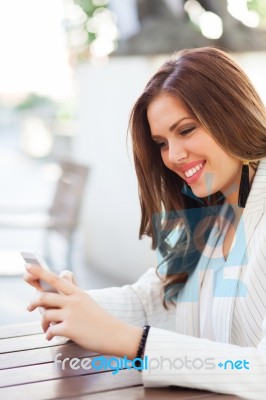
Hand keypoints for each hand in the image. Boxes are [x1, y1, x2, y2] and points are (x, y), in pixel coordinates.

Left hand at [26, 264, 141, 357]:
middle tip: (29, 307)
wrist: (115, 334)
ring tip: (46, 328)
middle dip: (33, 302)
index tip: (27, 266)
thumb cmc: (100, 320)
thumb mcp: (87, 303)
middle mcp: (73, 301)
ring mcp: (71, 314)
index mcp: (78, 293)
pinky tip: (51, 337)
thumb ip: (71, 299)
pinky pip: (50, 330)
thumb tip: (52, 302)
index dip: (40, 272)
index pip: (56, 279)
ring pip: (46, 314)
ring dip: (43, 323)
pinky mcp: (69, 329)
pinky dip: (48, 335)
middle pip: (45, 297)